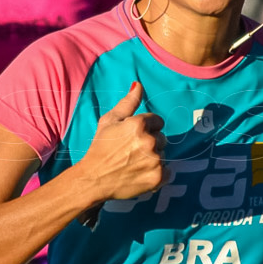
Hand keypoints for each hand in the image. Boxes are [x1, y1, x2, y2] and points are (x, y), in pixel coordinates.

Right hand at [78, 82, 166, 201]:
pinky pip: (167, 172)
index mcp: (139, 124)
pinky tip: (141, 174)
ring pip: (163, 155)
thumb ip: (127, 103)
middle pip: (162, 138)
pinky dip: (157, 174)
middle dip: (150, 143)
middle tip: (131, 152)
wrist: (94, 179)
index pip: (158, 121)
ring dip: (153, 159)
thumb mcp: (109, 121)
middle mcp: (149, 141)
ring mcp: (155, 160)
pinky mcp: (158, 177)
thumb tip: (138, 84)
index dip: (146, 129)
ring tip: (134, 164)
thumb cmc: (100, 147)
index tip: (132, 138)